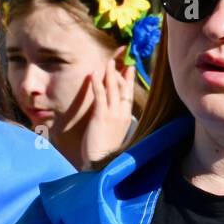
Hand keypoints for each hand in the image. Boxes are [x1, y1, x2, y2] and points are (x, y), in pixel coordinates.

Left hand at [79, 46, 135, 166]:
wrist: (101, 163)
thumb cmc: (105, 150)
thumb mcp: (114, 133)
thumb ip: (115, 120)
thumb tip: (112, 111)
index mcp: (127, 118)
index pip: (129, 95)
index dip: (129, 80)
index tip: (129, 68)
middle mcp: (122, 114)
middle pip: (124, 88)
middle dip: (121, 72)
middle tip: (119, 59)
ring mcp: (113, 115)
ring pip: (113, 89)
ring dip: (110, 74)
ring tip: (108, 61)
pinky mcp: (101, 117)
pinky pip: (100, 96)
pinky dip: (97, 83)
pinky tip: (94, 73)